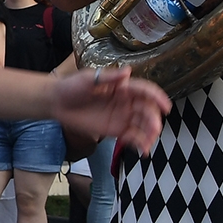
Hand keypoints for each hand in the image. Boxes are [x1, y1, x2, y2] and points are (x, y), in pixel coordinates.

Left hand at [51, 66, 169, 155]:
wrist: (57, 102)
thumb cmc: (72, 86)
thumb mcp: (88, 79)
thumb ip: (109, 77)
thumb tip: (127, 71)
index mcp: (123, 87)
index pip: (145, 91)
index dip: (157, 97)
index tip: (166, 106)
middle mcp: (126, 101)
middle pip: (146, 110)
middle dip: (153, 119)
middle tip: (155, 129)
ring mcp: (122, 116)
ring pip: (142, 125)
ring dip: (149, 133)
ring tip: (148, 143)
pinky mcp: (115, 130)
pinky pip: (132, 137)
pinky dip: (139, 143)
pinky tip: (143, 150)